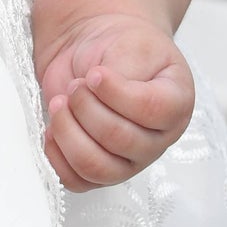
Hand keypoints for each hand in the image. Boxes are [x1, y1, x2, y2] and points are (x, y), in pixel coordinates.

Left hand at [37, 13, 193, 192]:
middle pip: (120, 140)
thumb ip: (125, 69)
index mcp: (175, 104)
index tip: (94, 73)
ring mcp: (128, 159)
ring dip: (68, 132)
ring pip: (97, 167)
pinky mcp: (98, 170)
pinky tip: (51, 130)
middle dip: (86, 108)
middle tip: (75, 85)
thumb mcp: (132, 45)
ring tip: (59, 103)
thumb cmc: (121, 48)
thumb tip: (100, 89)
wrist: (96, 54)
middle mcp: (156, 138)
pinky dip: (56, 157)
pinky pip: (76, 181)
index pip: (152, 111)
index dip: (116, 94)